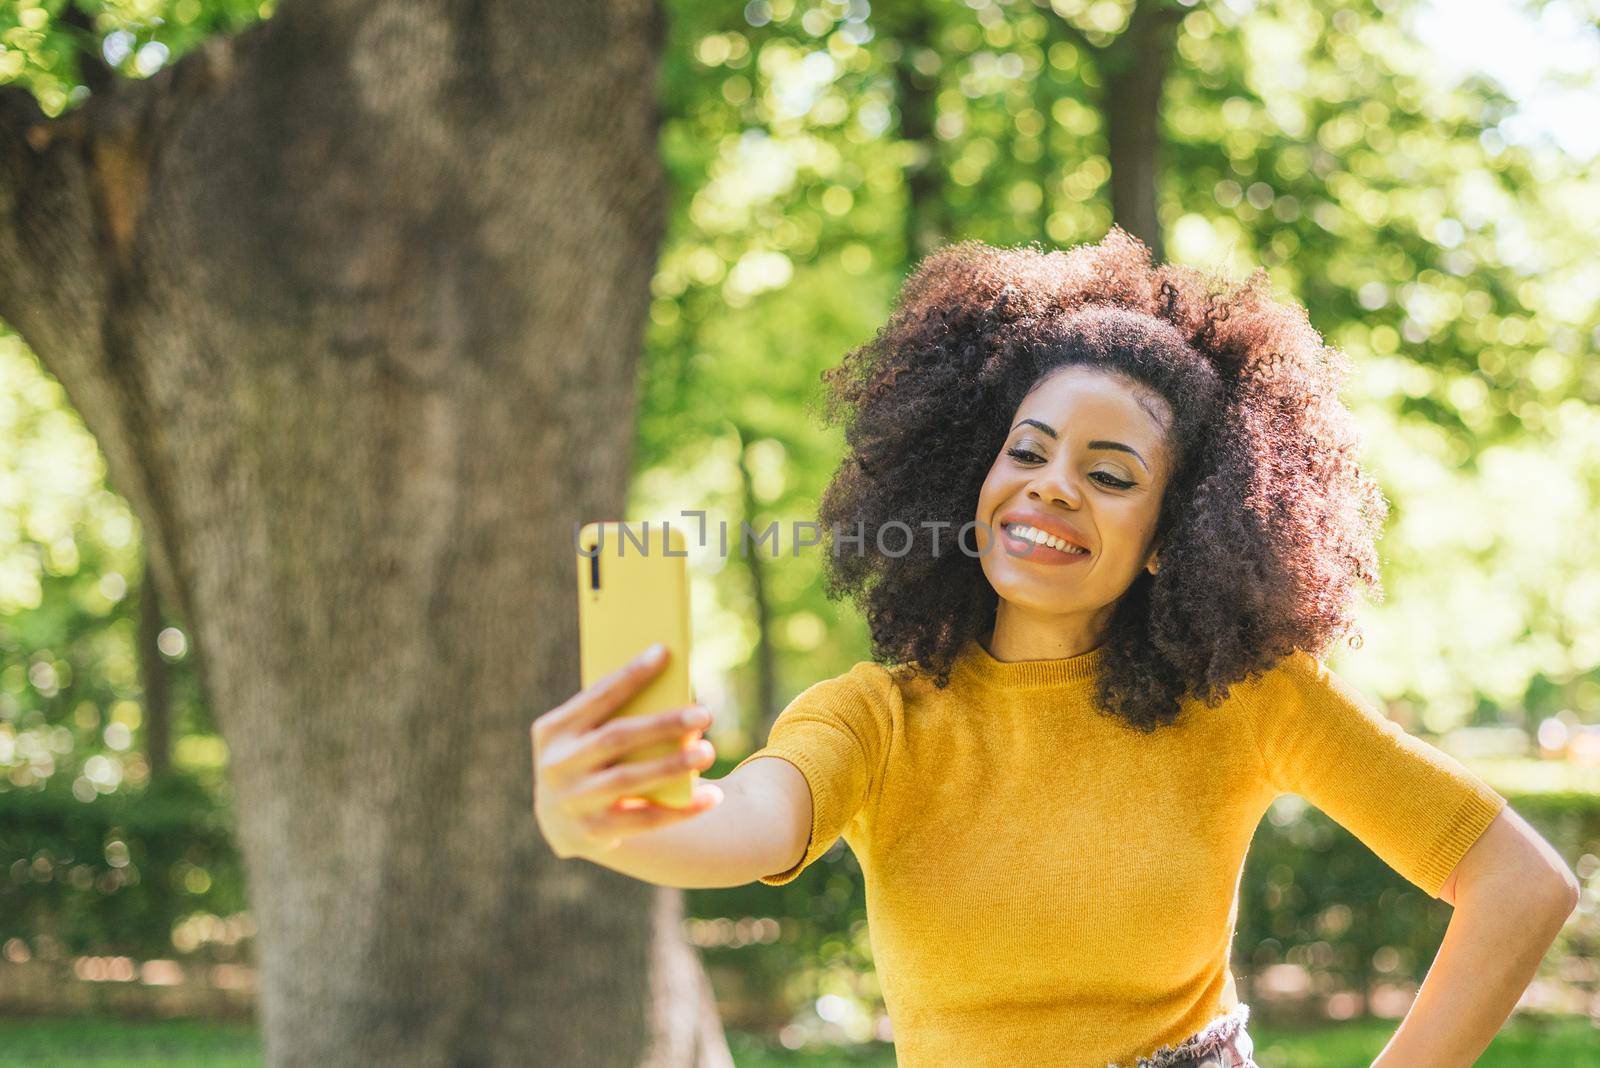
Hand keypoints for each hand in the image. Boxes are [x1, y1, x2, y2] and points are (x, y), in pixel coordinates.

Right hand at [531, 644, 722, 858]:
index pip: (596, 696)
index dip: (630, 674)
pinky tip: (712, 797)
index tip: (664, 652)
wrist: (559, 822)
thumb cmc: (587, 758)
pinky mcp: (593, 833)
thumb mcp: (584, 735)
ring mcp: (573, 802)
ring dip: (673, 765)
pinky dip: (682, 810)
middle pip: (617, 738)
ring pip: (630, 779)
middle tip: (704, 713)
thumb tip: (676, 697)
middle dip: (663, 724)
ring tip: (708, 752)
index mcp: (552, 731)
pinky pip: (645, 820)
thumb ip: (616, 716)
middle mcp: (556, 766)